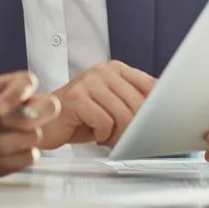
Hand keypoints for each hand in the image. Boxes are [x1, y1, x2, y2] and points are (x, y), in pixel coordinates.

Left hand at [0, 71, 59, 179]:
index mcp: (9, 90)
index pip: (27, 81)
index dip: (18, 92)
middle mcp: (23, 110)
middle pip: (50, 106)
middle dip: (31, 116)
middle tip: (4, 121)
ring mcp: (24, 133)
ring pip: (36, 135)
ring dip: (8, 141)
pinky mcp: (21, 155)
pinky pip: (30, 157)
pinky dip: (10, 158)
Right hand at [40, 60, 155, 148]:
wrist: (45, 122)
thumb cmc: (80, 118)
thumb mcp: (112, 106)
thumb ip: (134, 103)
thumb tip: (163, 113)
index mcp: (116, 68)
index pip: (151, 86)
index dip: (156, 109)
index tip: (158, 124)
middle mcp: (103, 71)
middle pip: (138, 104)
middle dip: (134, 128)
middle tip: (124, 138)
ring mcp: (89, 82)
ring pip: (123, 115)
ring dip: (117, 134)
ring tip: (106, 136)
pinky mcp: (77, 98)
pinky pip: (105, 123)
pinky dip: (101, 135)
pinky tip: (92, 133)